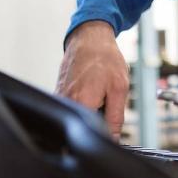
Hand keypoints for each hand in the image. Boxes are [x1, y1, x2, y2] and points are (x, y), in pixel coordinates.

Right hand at [56, 20, 128, 139]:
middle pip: (82, 124)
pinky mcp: (57, 92)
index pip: (91, 133)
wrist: (90, 37)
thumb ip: (115, 118)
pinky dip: (84, 101)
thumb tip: (113, 140)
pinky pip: (72, 106)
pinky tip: (90, 88)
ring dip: (91, 109)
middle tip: (106, 101)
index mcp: (82, 104)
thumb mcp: (119, 88)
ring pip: (77, 115)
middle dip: (97, 120)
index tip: (111, 129)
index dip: (104, 134)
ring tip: (98, 90)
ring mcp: (59, 97)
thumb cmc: (105, 58)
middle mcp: (66, 102)